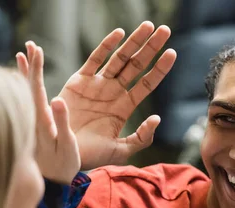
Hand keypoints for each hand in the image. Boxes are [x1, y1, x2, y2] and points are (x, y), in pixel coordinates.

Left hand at [16, 43, 80, 184]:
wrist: (52, 182)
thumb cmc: (62, 166)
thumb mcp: (66, 147)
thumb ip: (62, 124)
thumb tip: (57, 99)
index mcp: (41, 121)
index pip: (34, 89)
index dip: (35, 69)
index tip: (36, 51)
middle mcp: (33, 118)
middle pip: (28, 86)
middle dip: (30, 65)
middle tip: (30, 45)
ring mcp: (34, 121)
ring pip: (27, 92)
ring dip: (27, 72)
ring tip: (25, 53)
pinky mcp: (37, 125)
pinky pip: (31, 101)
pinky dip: (29, 85)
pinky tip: (28, 78)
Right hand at [58, 21, 176, 169]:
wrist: (62, 154)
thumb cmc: (91, 155)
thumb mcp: (121, 150)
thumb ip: (141, 137)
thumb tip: (157, 118)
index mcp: (124, 107)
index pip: (147, 84)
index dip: (159, 69)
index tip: (172, 53)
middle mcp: (113, 92)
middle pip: (136, 65)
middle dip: (151, 48)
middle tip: (165, 30)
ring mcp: (97, 85)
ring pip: (119, 58)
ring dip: (134, 41)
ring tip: (148, 26)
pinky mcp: (79, 81)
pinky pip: (95, 59)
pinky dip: (107, 45)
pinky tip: (120, 33)